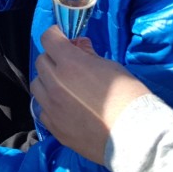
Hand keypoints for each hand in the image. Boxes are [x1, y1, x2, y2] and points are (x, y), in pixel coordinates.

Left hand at [31, 26, 150, 164]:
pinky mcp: (55, 128)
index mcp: (70, 64)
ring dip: (48, 81)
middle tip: (69, 63)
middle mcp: (55, 84)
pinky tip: (64, 107)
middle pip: (41, 61)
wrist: (134, 136)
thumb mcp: (111, 67)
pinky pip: (43, 110)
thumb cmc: (128, 96)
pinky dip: (50, 104)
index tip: (62, 38)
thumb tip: (79, 46)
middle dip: (53, 58)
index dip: (55, 34)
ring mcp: (52, 108)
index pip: (48, 38)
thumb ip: (89, 55)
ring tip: (64, 87)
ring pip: (38, 86)